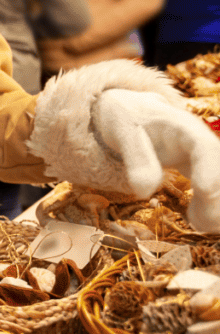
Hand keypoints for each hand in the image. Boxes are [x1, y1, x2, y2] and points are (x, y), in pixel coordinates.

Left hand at [93, 88, 219, 231]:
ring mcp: (207, 158)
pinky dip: (212, 210)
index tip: (205, 190)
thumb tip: (145, 191)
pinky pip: (216, 192)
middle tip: (197, 222)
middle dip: (217, 199)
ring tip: (195, 221)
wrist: (133, 112)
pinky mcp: (205, 171)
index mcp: (182, 127)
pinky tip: (196, 220)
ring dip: (217, 209)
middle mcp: (202, 142)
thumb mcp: (122, 131)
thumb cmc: (127, 118)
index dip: (210, 168)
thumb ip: (136, 159)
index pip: (204, 146)